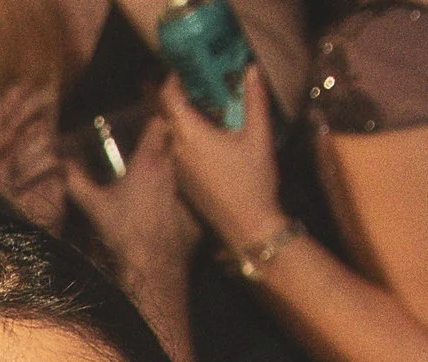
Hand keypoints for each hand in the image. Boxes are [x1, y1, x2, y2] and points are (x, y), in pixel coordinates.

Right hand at [64, 111, 199, 287]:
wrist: (152, 264)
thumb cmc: (122, 231)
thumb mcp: (94, 205)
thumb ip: (76, 182)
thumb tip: (62, 166)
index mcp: (149, 161)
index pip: (159, 122)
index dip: (156, 115)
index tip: (152, 116)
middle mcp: (173, 169)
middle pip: (176, 141)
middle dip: (169, 138)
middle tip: (158, 142)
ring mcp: (190, 189)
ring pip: (188, 167)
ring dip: (180, 166)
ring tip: (167, 172)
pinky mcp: (199, 211)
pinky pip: (194, 196)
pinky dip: (187, 197)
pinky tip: (175, 206)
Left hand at [158, 68, 286, 250]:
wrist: (247, 226)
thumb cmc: (252, 182)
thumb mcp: (258, 137)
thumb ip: (254, 101)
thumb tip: (251, 71)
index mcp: (190, 135)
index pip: (169, 97)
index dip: (174, 79)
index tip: (187, 68)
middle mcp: (177, 149)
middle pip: (171, 114)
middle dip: (185, 97)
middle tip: (206, 84)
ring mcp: (179, 168)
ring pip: (176, 133)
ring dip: (189, 119)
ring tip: (214, 109)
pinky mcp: (184, 181)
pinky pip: (181, 151)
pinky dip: (191, 139)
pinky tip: (214, 138)